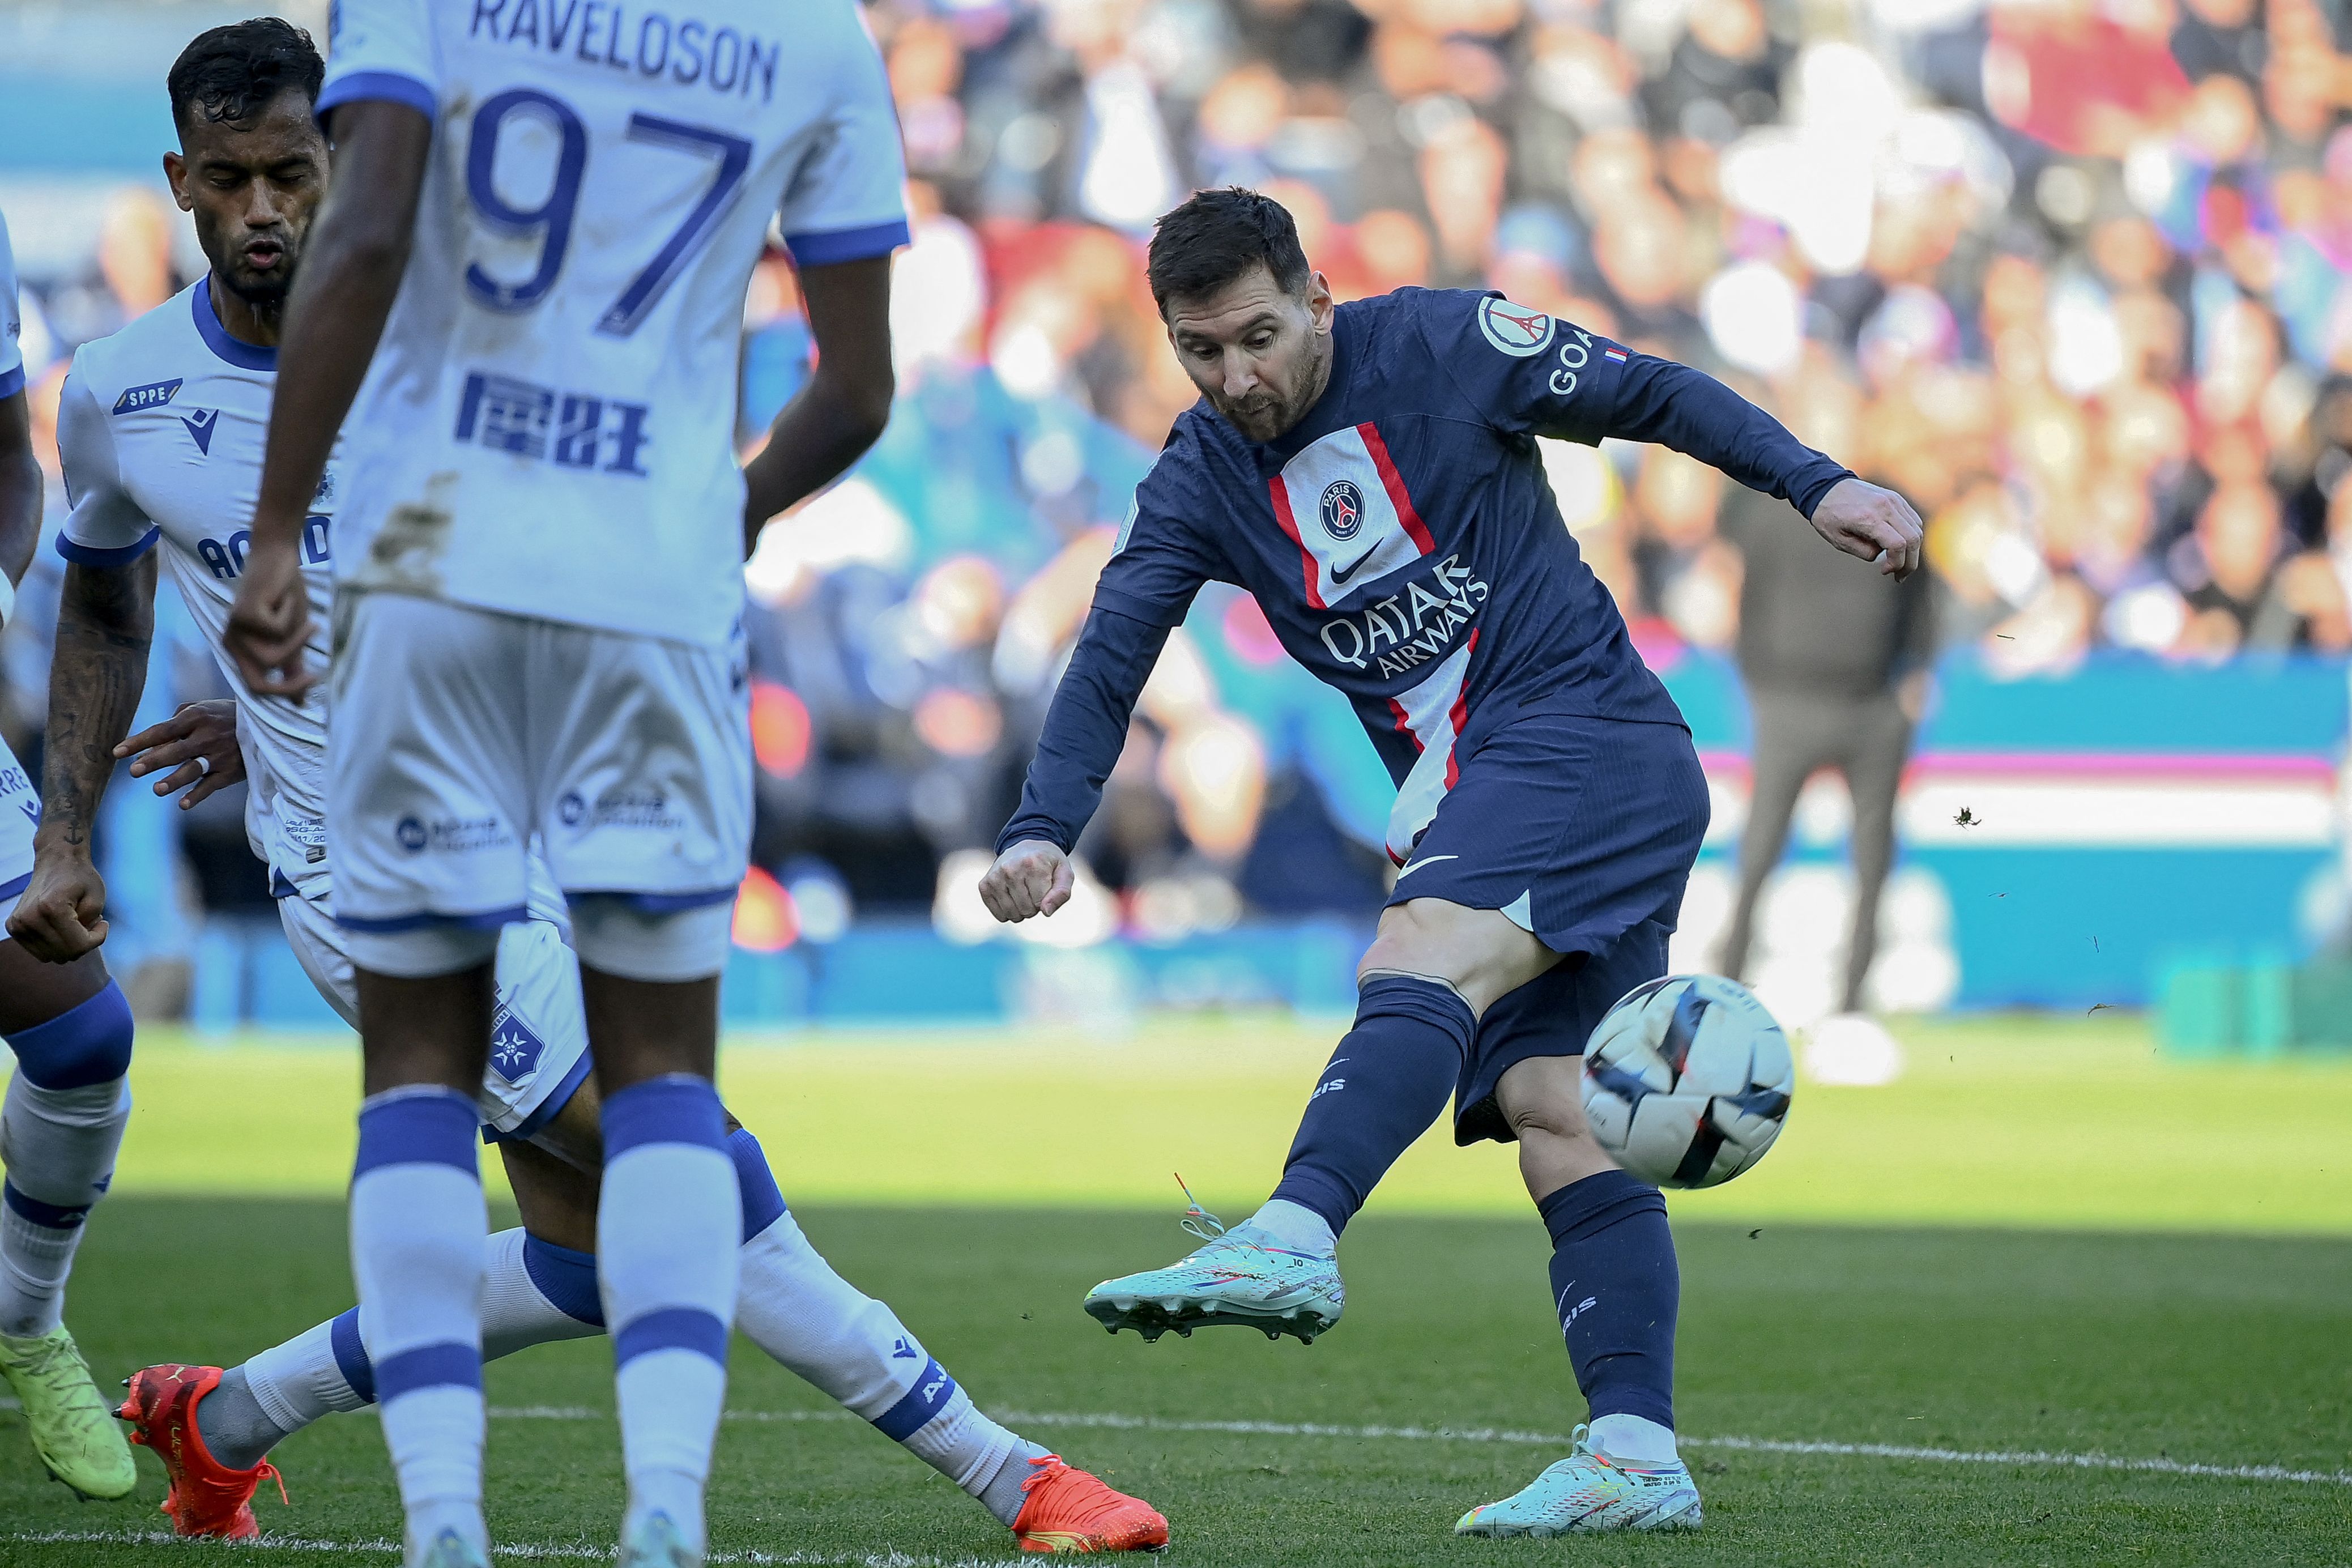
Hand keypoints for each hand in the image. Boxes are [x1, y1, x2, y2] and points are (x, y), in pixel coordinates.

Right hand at [4, 849, 109, 962]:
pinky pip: (40, 951)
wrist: (55, 862)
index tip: (103, 922)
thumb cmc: (80, 878)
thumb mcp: (97, 899)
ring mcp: (17, 924)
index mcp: (50, 908)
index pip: (78, 946)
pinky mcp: (13, 927)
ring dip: (69, 944)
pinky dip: (55, 943)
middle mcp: (29, 918)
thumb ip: (90, 926)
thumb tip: (77, 947)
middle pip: (65, 955)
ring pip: (52, 956)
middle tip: (90, 923)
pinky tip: (62, 926)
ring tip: (76, 922)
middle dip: (83, 943)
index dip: (97, 938)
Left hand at [121, 700, 245, 808]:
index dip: (139, 741)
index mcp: (197, 717)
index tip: (117, 752)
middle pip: (176, 750)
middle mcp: (208, 736)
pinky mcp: (231, 772)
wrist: (265, 724)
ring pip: (193, 769)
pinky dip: (197, 795)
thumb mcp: (200, 710)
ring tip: (156, 789)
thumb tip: (149, 747)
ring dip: (174, 780)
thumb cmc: (222, 716)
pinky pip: (211, 786)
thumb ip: (174, 724)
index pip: (162, 730)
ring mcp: (220, 755)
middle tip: (134, 771)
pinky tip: (182, 804)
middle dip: (154, 761)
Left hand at [224, 532, 317, 694]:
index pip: (256, 688)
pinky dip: (290, 615)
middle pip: (259, 683)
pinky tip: (286, 598)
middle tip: (317, 675)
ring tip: (307, 619)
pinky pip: (278, 631)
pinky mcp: (243, 614)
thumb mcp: (293, 636)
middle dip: (291, 683)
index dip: (285, 692)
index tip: (315, 680)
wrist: (278, 557)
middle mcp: (230, 643)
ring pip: (272, 658)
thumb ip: (292, 668)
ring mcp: (234, 629)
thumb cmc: (286, 595)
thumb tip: (299, 703)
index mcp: (239, 651)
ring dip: (297, 640)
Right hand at [978, 839, 1074, 922]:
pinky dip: (1007, 912)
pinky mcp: (984, 885)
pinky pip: (998, 915)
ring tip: (1023, 893)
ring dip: (1021, 911)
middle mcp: (1010, 869)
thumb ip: (1062, 893)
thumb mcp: (1064, 874)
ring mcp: (994, 877)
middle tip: (1033, 889)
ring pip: (1011, 914)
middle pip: (1026, 910)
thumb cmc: (1048, 863)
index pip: (1040, 903)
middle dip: (1034, 906)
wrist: (1025, 846)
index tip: (1044, 885)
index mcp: (1032, 864)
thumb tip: (1046, 912)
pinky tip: (1011, 897)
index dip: (1045, 900)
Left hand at [1809, 477, 1925, 579]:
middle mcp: (1886, 507)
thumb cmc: (1829, 515)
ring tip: (1899, 563)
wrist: (1827, 487)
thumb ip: (1864, 552)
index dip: (1897, 563)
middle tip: (1899, 576)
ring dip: (1912, 550)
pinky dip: (1911, 535)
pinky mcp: (1896, 498)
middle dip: (1910, 562)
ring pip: (1917, 529)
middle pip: (1913, 538)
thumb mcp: (1839, 540)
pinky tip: (1899, 546)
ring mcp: (1894, 500)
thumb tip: (1884, 557)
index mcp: (1869, 518)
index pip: (1898, 544)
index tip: (1885, 572)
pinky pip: (1913, 520)